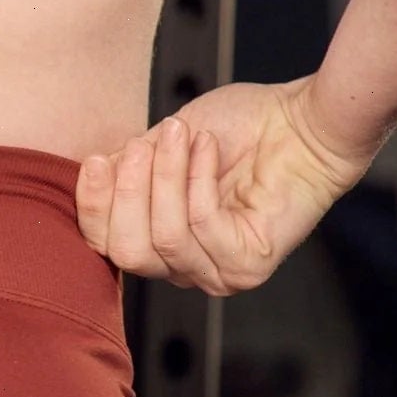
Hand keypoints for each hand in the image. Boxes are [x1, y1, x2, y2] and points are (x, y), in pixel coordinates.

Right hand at [74, 75, 374, 295]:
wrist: (303, 123)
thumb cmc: (240, 129)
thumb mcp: (161, 145)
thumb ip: (127, 170)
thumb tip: (95, 176)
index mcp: (158, 242)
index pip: (106, 243)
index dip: (93, 204)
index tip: (96, 159)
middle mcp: (185, 268)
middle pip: (127, 253)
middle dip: (127, 195)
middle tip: (139, 147)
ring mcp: (217, 273)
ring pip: (164, 240)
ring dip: (166, 178)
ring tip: (180, 135)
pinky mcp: (247, 267)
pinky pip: (202, 226)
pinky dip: (200, 179)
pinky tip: (209, 148)